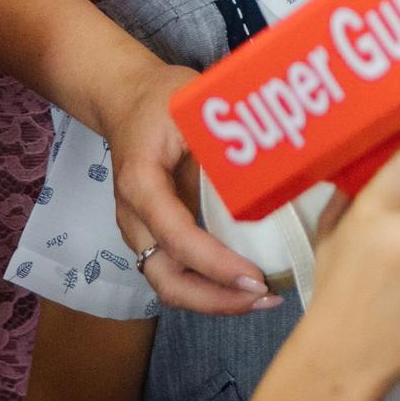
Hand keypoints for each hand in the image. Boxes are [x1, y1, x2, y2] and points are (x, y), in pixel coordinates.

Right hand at [107, 61, 278, 315]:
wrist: (126, 100)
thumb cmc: (161, 101)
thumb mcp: (192, 107)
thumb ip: (222, 143)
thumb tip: (274, 176)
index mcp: (141, 184)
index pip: (177, 237)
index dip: (216, 264)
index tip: (256, 276)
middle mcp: (135, 217)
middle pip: (167, 280)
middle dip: (217, 299)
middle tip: (266, 296)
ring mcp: (141, 232)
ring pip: (171, 285)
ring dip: (217, 300)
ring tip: (264, 296)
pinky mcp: (155, 237)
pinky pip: (179, 274)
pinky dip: (212, 287)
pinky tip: (248, 283)